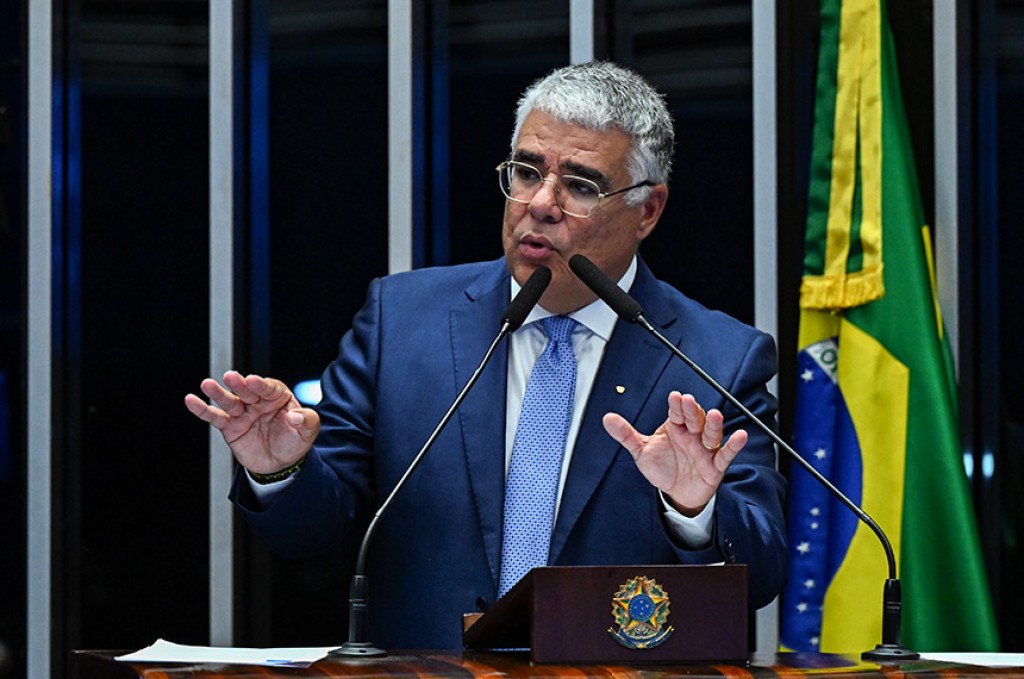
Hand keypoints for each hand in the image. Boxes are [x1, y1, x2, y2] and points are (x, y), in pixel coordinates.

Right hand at [184, 370, 319, 474]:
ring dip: (218, 393)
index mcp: (278, 397)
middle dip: (239, 384)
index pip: (270, 388)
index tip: (253, 380)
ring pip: (229, 401)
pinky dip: (202, 409)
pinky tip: (191, 400)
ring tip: (207, 384)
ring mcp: (243, 412)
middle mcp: (258, 401)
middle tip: (231, 377)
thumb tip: (296, 416)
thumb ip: (307, 421)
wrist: (279, 464)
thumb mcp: (308, 432)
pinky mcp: (229, 426)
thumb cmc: (294, 442)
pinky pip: (215, 417)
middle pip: (247, 391)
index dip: (261, 385)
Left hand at [602, 391, 746, 515]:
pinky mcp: (715, 466)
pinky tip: (740, 436)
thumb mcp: (641, 451)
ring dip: (713, 425)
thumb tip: (607, 418)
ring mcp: (705, 449)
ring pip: (711, 434)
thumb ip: (626, 435)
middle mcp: (692, 435)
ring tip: (715, 415)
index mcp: (675, 427)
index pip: (677, 413)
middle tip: (688, 401)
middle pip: (695, 420)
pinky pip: (726, 454)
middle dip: (692, 411)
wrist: (675, 493)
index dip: (677, 406)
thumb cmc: (662, 466)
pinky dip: (733, 445)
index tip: (675, 396)